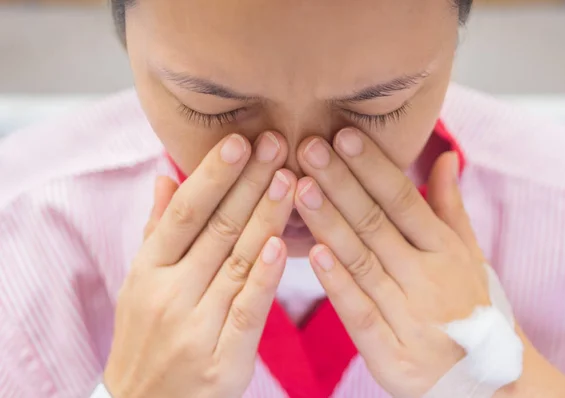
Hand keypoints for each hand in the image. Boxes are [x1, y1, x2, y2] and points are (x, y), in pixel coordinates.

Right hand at [104, 132, 295, 397]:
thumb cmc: (147, 337)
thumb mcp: (140, 283)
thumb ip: (156, 229)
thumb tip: (164, 176)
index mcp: (148, 270)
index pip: (184, 212)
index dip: (213, 174)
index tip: (241, 140)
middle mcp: (168, 293)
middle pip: (217, 229)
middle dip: (251, 183)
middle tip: (280, 143)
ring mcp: (194, 327)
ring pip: (237, 262)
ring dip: (267, 217)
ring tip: (292, 178)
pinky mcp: (221, 360)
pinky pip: (246, 311)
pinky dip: (265, 277)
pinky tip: (283, 243)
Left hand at [294, 127, 497, 396]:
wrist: (490, 383)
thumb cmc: (470, 308)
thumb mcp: (468, 257)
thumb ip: (450, 206)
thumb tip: (444, 156)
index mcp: (444, 250)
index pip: (403, 200)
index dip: (372, 167)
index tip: (342, 135)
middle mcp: (428, 277)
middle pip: (376, 223)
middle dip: (340, 183)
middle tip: (307, 146)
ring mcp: (410, 316)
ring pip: (362, 262)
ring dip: (329, 223)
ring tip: (300, 187)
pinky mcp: (392, 354)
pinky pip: (360, 313)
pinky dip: (337, 284)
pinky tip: (313, 254)